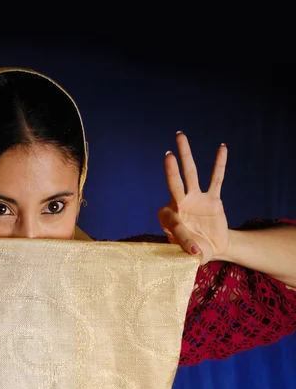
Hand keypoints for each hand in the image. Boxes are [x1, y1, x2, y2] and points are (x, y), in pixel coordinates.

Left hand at [157, 132, 228, 264]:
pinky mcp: (212, 198)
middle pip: (174, 182)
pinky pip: (217, 179)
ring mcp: (196, 198)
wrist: (208, 248)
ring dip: (186, 155)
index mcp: (168, 218)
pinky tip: (221, 148)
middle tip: (167, 153)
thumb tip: (195, 250)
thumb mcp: (188, 253)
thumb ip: (188, 246)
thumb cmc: (192, 250)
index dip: (182, 235)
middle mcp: (180, 203)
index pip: (172, 220)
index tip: (194, 250)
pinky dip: (219, 164)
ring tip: (180, 135)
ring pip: (191, 174)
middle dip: (171, 168)